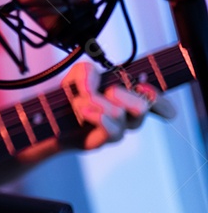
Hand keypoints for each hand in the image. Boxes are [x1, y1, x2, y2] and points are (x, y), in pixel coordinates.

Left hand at [62, 61, 176, 149]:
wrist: (51, 117)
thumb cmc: (71, 94)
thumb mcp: (79, 74)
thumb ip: (89, 71)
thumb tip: (95, 89)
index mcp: (131, 98)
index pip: (161, 106)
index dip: (161, 101)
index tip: (142, 86)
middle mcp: (129, 117)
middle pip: (143, 106)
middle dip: (120, 93)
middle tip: (105, 91)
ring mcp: (117, 130)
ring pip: (119, 113)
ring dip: (96, 102)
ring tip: (79, 102)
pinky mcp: (103, 141)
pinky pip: (109, 128)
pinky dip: (95, 115)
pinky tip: (83, 110)